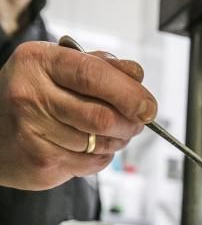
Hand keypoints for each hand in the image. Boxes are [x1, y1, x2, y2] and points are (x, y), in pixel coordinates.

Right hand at [0, 41, 156, 189]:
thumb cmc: (30, 94)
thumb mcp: (58, 67)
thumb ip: (100, 65)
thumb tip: (136, 75)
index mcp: (39, 61)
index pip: (93, 75)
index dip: (128, 93)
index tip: (149, 106)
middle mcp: (30, 95)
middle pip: (101, 116)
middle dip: (130, 123)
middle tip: (138, 121)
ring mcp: (32, 131)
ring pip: (100, 143)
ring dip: (118, 140)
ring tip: (112, 132)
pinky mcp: (40, 162)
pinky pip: (91, 163)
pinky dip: (102, 156)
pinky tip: (90, 146)